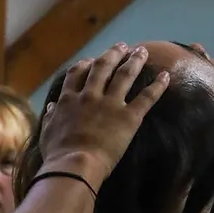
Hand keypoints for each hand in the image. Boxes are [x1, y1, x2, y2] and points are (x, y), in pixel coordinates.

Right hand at [39, 43, 169, 184]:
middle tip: (122, 46)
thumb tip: (51, 106)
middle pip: (102, 67)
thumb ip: (50, 117)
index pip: (76, 74)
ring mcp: (110, 104)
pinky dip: (157, 85)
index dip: (84, 64)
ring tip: (143, 51)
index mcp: (69, 100)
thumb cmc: (58, 155)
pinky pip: (146, 97)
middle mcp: (90, 96)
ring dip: (135, 61)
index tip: (90, 59)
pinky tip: (166, 75)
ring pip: (125, 75)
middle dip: (113, 54)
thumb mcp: (47, 133)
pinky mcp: (128, 117)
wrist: (74, 166)